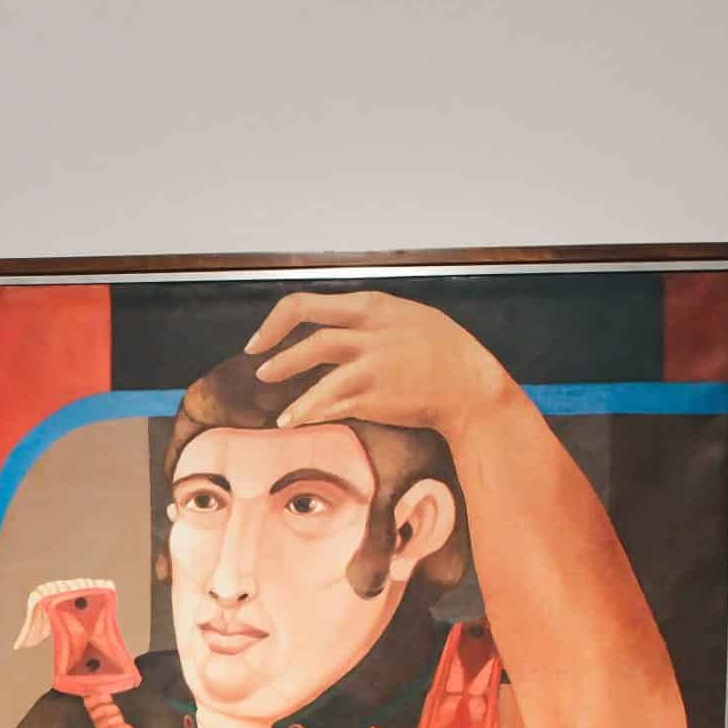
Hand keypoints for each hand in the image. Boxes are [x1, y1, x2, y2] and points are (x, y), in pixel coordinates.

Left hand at [244, 291, 518, 435]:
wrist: (471, 386)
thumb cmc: (442, 352)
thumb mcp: (406, 317)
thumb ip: (369, 319)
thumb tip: (331, 326)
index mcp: (373, 306)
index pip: (308, 304)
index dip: (275, 322)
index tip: (260, 341)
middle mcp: (371, 331)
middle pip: (310, 333)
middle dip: (276, 351)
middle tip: (257, 368)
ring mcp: (374, 363)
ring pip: (319, 370)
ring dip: (291, 389)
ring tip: (278, 413)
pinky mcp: (377, 394)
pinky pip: (334, 403)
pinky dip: (311, 412)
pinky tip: (297, 422)